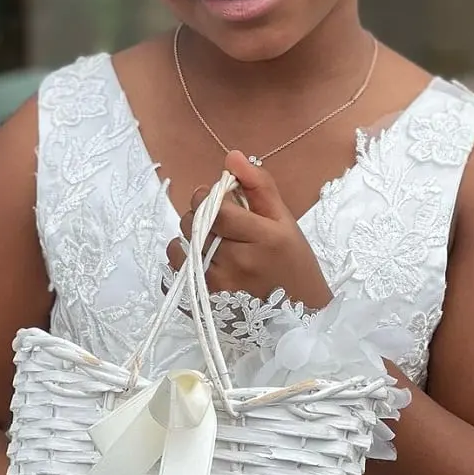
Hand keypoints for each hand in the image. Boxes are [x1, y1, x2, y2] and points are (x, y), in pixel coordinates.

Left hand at [167, 151, 333, 308]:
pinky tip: (200, 264)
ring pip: (181, 249)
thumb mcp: (283, 220)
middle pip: (196, 227)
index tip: (211, 197)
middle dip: (198, 216)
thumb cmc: (292, 263)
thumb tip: (231, 157)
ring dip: (187, 240)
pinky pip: (174, 276)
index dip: (207, 198)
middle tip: (213, 222)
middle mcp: (241, 263)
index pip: (217, 209)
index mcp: (265, 237)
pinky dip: (180, 265)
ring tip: (207, 243)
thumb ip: (258, 185)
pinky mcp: (205, 307)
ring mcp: (221, 288)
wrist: (299, 317)